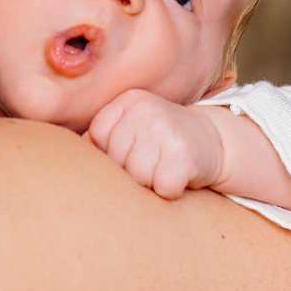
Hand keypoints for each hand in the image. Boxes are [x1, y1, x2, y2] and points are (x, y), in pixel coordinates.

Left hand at [86, 88, 224, 198]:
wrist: (214, 140)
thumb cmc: (163, 140)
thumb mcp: (133, 127)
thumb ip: (103, 136)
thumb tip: (75, 152)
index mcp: (128, 101)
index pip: (97, 136)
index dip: (112, 153)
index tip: (134, 148)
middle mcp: (146, 110)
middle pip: (116, 159)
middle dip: (132, 170)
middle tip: (154, 160)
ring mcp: (165, 129)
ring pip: (137, 177)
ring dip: (152, 182)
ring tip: (165, 166)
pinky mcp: (184, 153)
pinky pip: (162, 187)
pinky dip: (171, 190)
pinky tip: (180, 176)